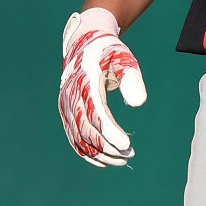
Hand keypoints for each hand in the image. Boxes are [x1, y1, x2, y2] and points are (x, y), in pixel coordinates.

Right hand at [59, 7, 146, 167]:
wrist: (84, 44)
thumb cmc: (107, 52)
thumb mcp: (123, 58)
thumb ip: (131, 78)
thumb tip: (139, 102)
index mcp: (85, 82)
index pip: (96, 114)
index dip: (109, 133)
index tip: (127, 145)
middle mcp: (71, 96)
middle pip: (87, 130)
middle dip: (107, 147)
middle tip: (129, 154)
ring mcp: (66, 106)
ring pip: (79, 138)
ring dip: (99, 153)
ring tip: (122, 160)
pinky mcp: (66, 112)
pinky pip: (73, 137)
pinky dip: (86, 152)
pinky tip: (103, 161)